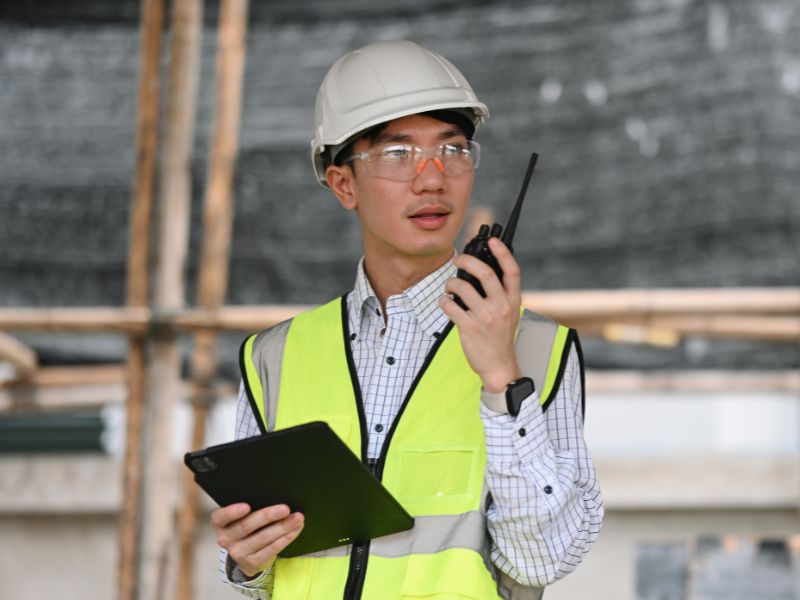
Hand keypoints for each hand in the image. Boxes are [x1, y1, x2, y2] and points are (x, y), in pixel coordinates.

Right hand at [211, 503, 304, 577]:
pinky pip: (272, 549)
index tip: (247, 506)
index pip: (220, 517)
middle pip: (247, 525)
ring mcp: (238, 553)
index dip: (232, 512)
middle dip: (268, 516)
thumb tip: (274, 495)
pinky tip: (295, 529)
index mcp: (221, 524)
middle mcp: (226, 539)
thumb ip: (250, 508)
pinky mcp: (252, 562)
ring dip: (283, 527)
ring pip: (263, 538)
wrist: (247, 555)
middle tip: (285, 508)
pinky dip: (286, 537)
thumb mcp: (241, 517)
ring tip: (297, 518)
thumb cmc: (247, 526)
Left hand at [439, 237, 521, 392]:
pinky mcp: (469, 327)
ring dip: (450, 283)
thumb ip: (500, 293)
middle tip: (457, 260)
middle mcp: (501, 306)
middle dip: (467, 261)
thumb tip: (479, 270)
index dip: (503, 252)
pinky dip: (443, 301)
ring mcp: (485, 317)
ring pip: (462, 287)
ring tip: (449, 287)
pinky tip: (446, 303)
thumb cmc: (501, 336)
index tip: (493, 240)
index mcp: (513, 300)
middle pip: (484, 273)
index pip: (512, 271)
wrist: (499, 365)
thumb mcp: (509, 313)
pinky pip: (450, 305)